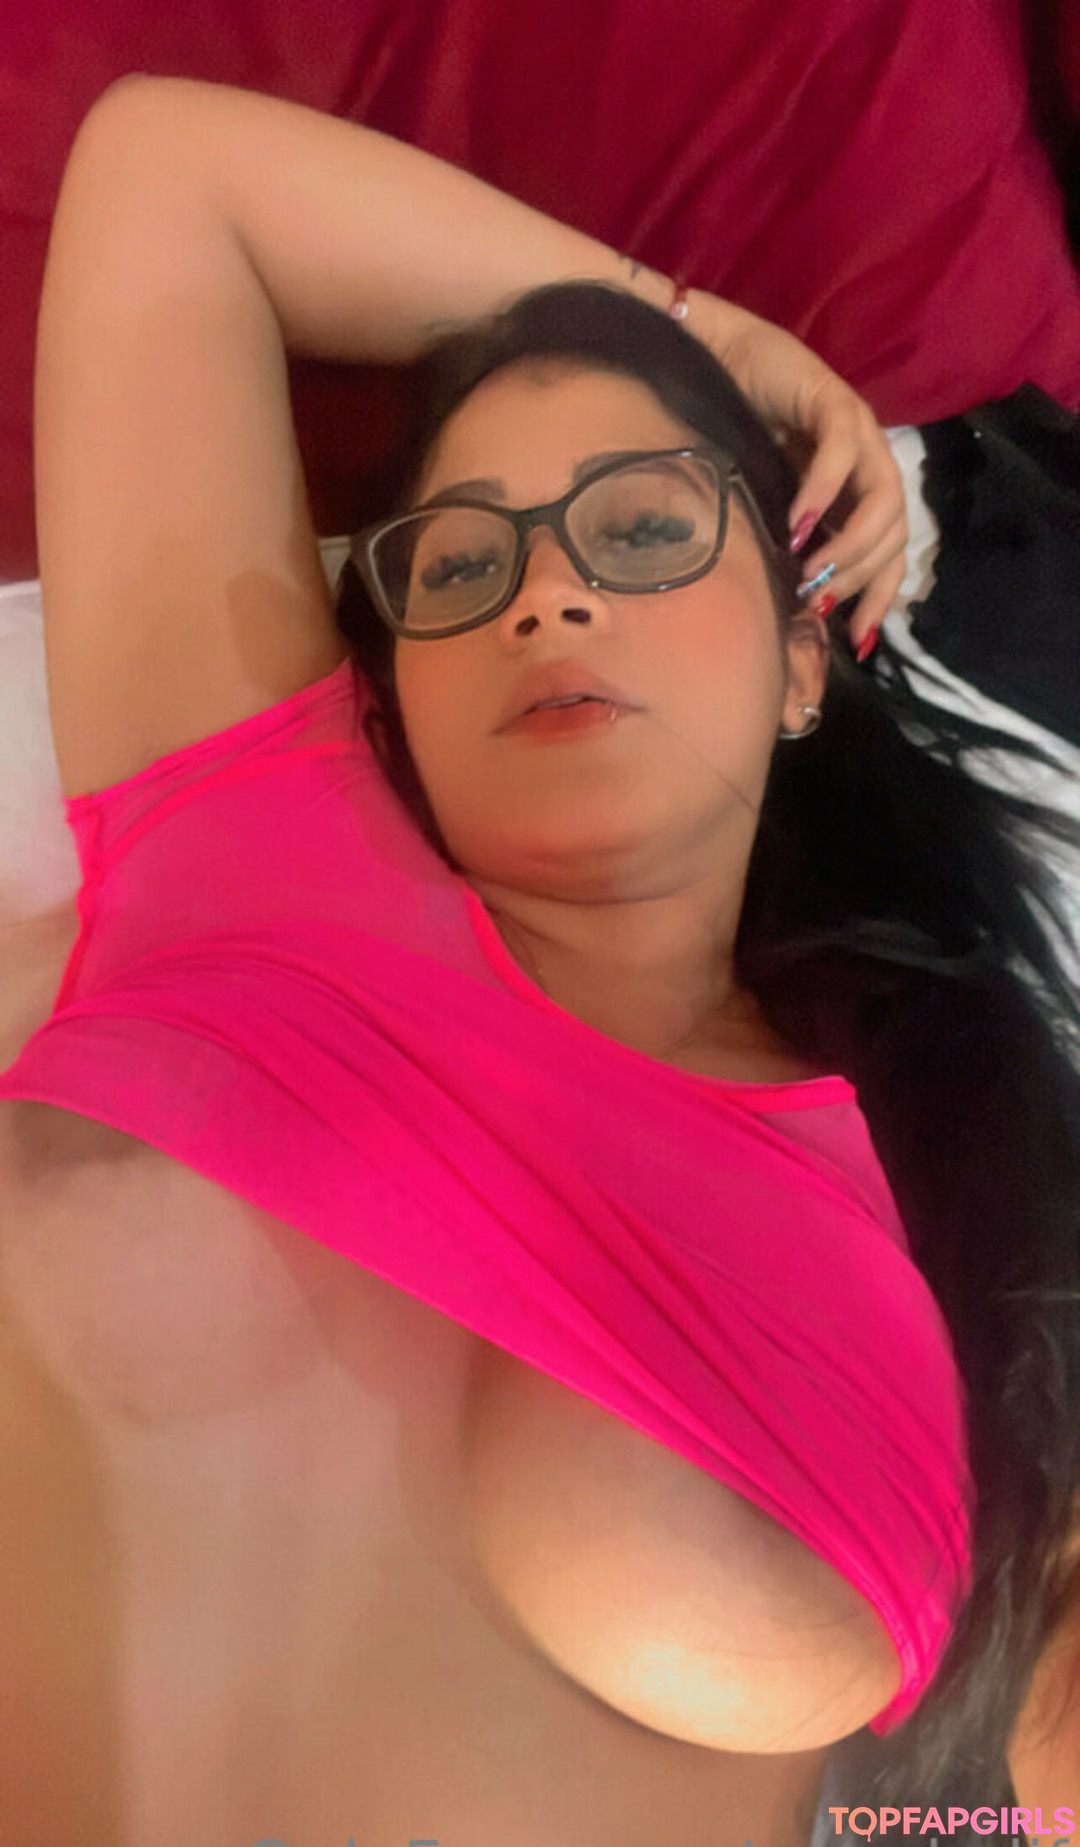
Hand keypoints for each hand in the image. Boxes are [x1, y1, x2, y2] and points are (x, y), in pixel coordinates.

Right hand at [691, 293, 908, 652]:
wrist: (709, 360)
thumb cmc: (729, 438)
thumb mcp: (763, 504)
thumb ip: (785, 543)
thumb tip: (791, 605)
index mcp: (855, 491)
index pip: (889, 553)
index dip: (879, 596)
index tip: (857, 640)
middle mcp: (869, 464)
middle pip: (893, 533)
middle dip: (858, 575)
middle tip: (816, 599)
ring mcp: (857, 431)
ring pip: (882, 499)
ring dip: (849, 543)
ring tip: (807, 569)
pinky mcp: (832, 400)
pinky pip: (842, 455)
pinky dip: (821, 494)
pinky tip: (795, 525)